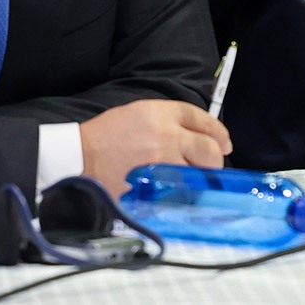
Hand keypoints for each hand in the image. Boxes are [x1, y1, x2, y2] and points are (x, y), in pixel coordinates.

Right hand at [79, 99, 231, 196]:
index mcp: (160, 113)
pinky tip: (179, 191)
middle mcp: (167, 135)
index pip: (202, 119)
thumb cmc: (103, 137)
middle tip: (213, 164)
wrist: (80, 158)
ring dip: (200, 177)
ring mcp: (163, 161)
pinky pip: (181, 190)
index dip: (218, 131)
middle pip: (209, 147)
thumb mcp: (136, 114)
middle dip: (215, 157)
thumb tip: (194, 135)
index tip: (224, 141)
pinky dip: (184, 192)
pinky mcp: (156, 184)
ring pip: (198, 172)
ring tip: (193, 180)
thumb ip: (167, 121)